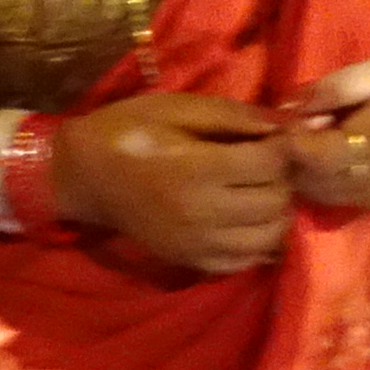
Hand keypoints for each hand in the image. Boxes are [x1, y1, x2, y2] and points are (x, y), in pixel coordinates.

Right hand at [50, 92, 295, 272]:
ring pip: (269, 236)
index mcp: (196, 168)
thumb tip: (286, 125)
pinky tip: (245, 219)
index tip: (272, 139)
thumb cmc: (128, 131)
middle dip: (281, 178)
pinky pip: (246, 261)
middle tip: (265, 165)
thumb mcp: (177, 108)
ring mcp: (197, 243)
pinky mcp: (192, 261)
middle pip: (275, 200)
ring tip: (258, 191)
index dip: (281, 147)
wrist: (83, 176)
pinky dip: (257, 241)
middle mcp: (202, 212)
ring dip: (275, 212)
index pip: (271, 164)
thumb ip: (233, 116)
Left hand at [280, 56, 369, 212]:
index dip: (287, 135)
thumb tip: (288, 105)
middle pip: (304, 177)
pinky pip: (334, 197)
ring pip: (315, 193)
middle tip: (302, 125)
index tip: (288, 116)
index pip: (306, 154)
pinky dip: (322, 179)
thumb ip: (338, 87)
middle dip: (291, 154)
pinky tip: (333, 155)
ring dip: (304, 170)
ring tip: (316, 139)